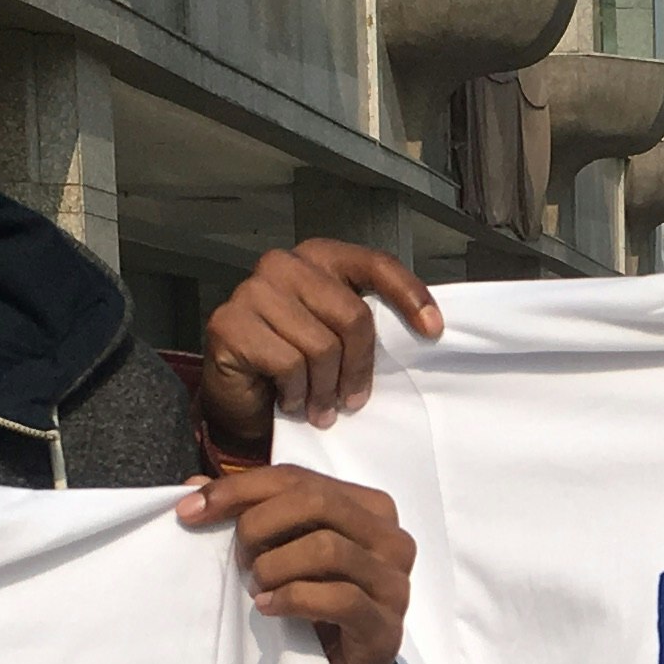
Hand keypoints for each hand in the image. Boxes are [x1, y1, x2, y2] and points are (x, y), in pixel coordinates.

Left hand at [174, 461, 413, 663]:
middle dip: (258, 525)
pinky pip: (338, 598)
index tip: (190, 510)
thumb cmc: (312, 607)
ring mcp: (394, 583)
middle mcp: (391, 539)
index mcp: (369, 508)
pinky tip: (268, 609)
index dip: (239, 489)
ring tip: (256, 588)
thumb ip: (246, 513)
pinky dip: (292, 599)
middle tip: (237, 559)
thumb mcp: (281, 551)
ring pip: (327, 548)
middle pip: (317, 501)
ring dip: (274, 566)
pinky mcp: (385, 627)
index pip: (298, 478)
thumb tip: (195, 484)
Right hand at [194, 240, 440, 452]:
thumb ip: (365, 324)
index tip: (433, 331)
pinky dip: (296, 393)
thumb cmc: (295, 367)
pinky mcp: (229, 324)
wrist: (240, 401)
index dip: (409, 296)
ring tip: (318, 406)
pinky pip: (288, 365)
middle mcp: (283, 264)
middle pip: (352, 315)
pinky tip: (289, 400)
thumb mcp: (339, 339)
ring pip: (321, 346)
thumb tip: (422, 333)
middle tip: (352, 400)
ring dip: (325, 389)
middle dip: (359, 368)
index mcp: (318, 257)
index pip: (375, 264)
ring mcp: (252, 290)